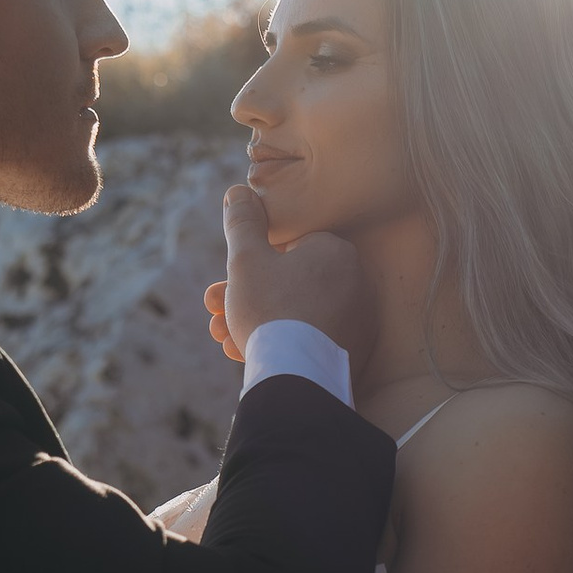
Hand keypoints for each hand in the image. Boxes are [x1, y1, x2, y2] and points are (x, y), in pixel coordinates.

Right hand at [204, 179, 373, 375]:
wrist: (298, 381)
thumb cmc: (270, 310)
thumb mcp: (246, 259)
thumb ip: (242, 222)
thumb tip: (239, 191)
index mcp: (335, 251)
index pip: (286, 248)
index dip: (248, 265)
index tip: (221, 284)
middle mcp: (356, 282)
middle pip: (287, 284)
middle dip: (243, 298)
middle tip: (214, 313)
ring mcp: (358, 321)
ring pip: (295, 314)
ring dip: (254, 323)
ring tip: (223, 337)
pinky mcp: (355, 353)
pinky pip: (311, 340)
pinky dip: (282, 344)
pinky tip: (249, 354)